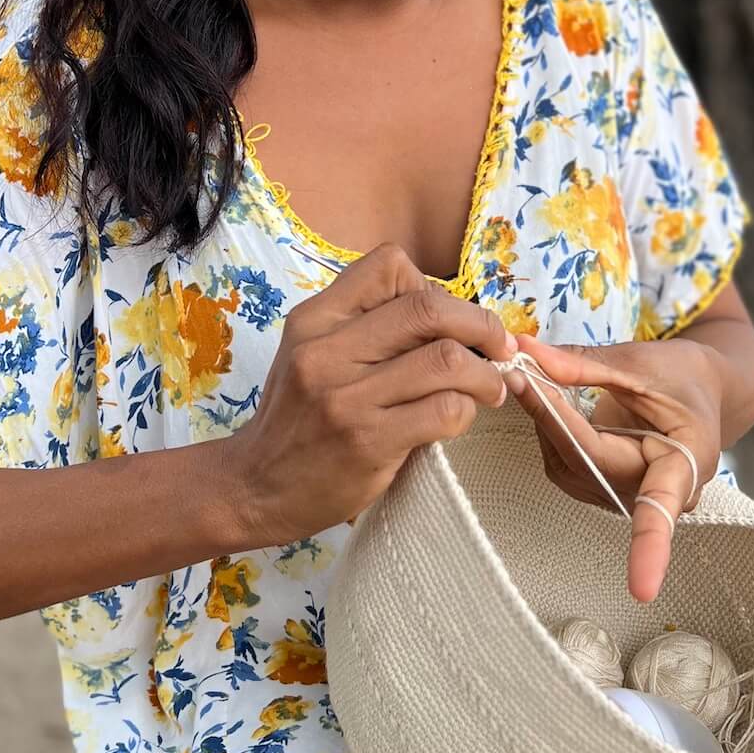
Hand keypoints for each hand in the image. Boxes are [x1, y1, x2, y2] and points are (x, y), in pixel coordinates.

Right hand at [225, 244, 514, 548]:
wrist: (255, 487)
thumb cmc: (297, 418)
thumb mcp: (311, 353)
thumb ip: (365, 326)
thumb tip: (450, 314)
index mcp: (316, 319)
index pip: (390, 265)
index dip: (435, 287)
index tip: (450, 320)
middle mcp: (327, 350)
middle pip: (429, 308)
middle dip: (481, 325)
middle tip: (499, 348)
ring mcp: (346, 397)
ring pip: (447, 360)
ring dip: (485, 374)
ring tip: (490, 388)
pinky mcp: (368, 441)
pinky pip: (445, 411)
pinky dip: (467, 411)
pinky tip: (461, 419)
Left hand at [504, 333, 724, 603]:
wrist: (700, 388)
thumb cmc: (681, 376)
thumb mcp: (641, 362)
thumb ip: (586, 364)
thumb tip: (528, 356)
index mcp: (687, 463)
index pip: (659, 506)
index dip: (650, 549)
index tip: (642, 589)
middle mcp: (661, 492)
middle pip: (592, 465)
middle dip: (552, 419)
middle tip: (520, 374)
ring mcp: (629, 495)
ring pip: (570, 466)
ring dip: (546, 422)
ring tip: (537, 378)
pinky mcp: (604, 490)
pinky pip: (564, 463)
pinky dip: (549, 430)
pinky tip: (549, 402)